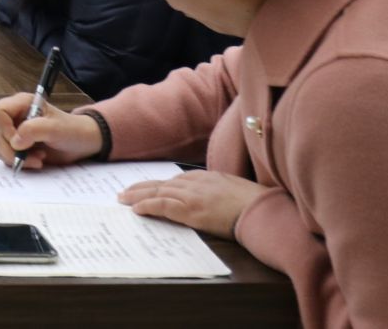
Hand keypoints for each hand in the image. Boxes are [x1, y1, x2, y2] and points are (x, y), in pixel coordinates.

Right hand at [0, 94, 104, 170]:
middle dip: (12, 150)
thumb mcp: (56, 128)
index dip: (4, 128)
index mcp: (21, 104)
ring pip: (0, 147)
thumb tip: (15, 142)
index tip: (19, 141)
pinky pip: (6, 156)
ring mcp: (14, 132)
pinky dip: (20, 162)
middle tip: (34, 157)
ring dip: (17, 158)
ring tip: (39, 158)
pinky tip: (37, 160)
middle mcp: (14, 117)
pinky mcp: (17, 146)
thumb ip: (34, 130)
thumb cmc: (72, 129)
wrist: (81, 143)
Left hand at [119, 170, 270, 239]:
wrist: (264, 211)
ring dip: (138, 195)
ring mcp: (193, 195)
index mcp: (208, 177)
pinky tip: (136, 209)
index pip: (177, 180)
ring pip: (158, 192)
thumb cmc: (257, 204)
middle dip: (142, 187)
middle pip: (163, 183)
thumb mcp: (235, 190)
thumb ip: (221, 191)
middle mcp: (197, 182)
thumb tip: (214, 199)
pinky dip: (147, 205)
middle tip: (125, 192)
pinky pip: (163, 205)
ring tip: (123, 199)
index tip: (150, 188)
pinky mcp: (191, 210)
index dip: (161, 185)